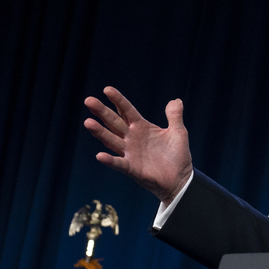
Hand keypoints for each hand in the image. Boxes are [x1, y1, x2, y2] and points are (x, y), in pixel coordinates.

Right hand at [83, 87, 193, 206]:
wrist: (181, 179)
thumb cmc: (177, 155)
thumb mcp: (178, 133)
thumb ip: (174, 116)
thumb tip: (176, 100)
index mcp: (141, 127)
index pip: (127, 111)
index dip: (118, 100)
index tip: (107, 89)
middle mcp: (131, 138)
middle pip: (114, 122)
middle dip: (102, 112)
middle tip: (88, 100)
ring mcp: (130, 153)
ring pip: (112, 140)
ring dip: (100, 132)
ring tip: (88, 123)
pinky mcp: (132, 168)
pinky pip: (119, 164)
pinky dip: (110, 161)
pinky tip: (100, 156)